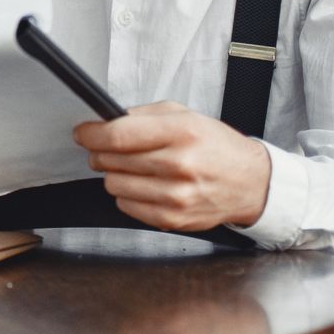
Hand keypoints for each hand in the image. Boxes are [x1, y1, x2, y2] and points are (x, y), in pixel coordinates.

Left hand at [74, 101, 271, 231]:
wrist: (250, 182)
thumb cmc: (215, 146)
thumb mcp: (185, 115)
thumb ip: (143, 115)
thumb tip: (104, 122)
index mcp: (182, 132)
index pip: (117, 135)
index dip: (91, 134)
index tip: (83, 133)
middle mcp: (179, 164)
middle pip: (110, 160)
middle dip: (101, 152)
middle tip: (110, 149)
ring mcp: (176, 196)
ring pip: (113, 185)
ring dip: (116, 174)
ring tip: (134, 168)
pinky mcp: (172, 219)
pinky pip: (125, 206)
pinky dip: (128, 195)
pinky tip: (146, 185)